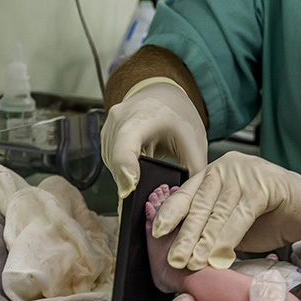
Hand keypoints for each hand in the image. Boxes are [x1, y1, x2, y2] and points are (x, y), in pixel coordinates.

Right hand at [100, 79, 207, 198]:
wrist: (164, 95)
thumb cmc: (179, 116)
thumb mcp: (195, 143)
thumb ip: (192, 175)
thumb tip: (186, 205)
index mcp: (144, 116)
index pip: (125, 144)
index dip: (125, 168)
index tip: (130, 189)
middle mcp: (120, 119)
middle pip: (118, 162)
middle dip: (132, 182)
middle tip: (150, 197)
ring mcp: (109, 127)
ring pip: (113, 165)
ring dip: (128, 177)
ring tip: (147, 177)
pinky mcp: (105, 136)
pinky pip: (111, 161)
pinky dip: (124, 170)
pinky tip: (139, 169)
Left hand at [151, 151, 300, 269]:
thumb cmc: (270, 216)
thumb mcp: (231, 222)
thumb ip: (210, 228)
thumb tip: (184, 253)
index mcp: (212, 175)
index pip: (185, 195)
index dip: (170, 214)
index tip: (157, 233)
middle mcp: (225, 169)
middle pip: (199, 206)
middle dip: (185, 236)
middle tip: (176, 260)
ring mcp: (245, 173)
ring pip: (219, 212)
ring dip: (205, 242)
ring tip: (195, 263)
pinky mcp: (265, 184)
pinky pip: (241, 215)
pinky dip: (229, 239)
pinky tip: (221, 256)